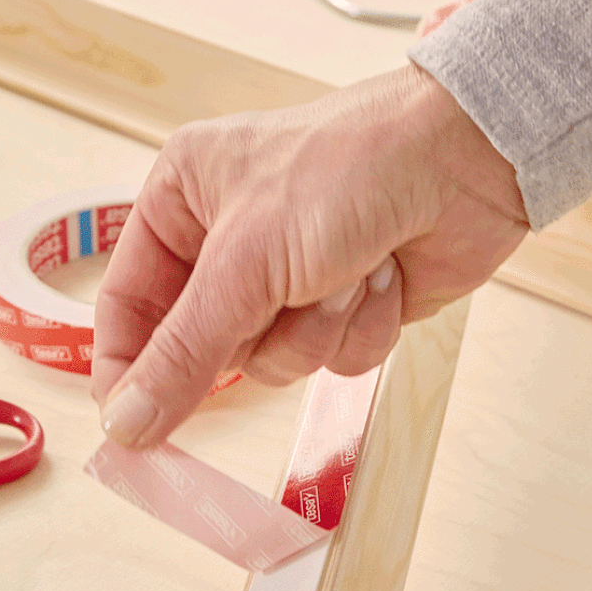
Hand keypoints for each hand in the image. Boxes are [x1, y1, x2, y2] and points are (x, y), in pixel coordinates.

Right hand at [92, 62, 527, 445]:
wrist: (467, 159)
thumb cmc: (349, 171)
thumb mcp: (247, 260)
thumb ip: (185, 350)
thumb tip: (124, 425)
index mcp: (184, 200)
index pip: (128, 302)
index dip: (128, 368)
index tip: (129, 431)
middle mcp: (232, 240)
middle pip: (207, 346)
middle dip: (257, 330)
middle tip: (282, 296)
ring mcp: (293, 276)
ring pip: (275, 361)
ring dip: (317, 327)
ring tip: (348, 270)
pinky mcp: (347, 303)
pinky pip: (333, 359)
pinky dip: (361, 327)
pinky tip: (383, 277)